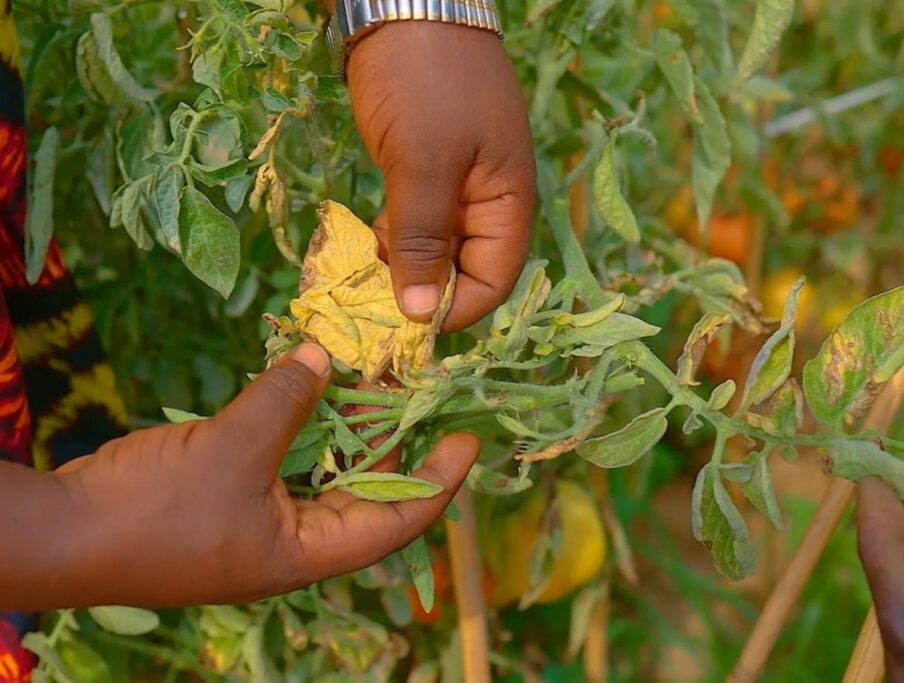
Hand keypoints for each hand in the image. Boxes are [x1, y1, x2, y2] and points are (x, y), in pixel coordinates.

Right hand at [1, 344, 478, 609]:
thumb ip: (286, 400)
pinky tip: (315, 379)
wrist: (63, 534)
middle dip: (395, 439)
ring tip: (377, 372)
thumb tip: (325, 356)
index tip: (469, 440)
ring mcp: (264, 518)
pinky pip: (287, 456)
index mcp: (308, 553)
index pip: (397, 520)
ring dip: (348, 423)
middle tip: (422, 387)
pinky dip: (303, 420)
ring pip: (326, 468)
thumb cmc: (154, 511)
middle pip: (367, 489)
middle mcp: (296, 540)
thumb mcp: (232, 449)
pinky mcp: (234, 494)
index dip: (438, 482)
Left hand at [347, 22, 535, 331]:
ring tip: (358, 273)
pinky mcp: (425, 177)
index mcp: (508, 204)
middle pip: (463, 275)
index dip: (452, 311)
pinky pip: (415, 227)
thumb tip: (418, 314)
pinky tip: (362, 243)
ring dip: (400, 269)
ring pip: (434, 255)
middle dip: (420, 293)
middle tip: (367, 302)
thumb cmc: (424, 80)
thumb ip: (422, 239)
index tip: (402, 327)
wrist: (403, 5)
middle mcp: (487, 206)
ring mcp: (456, 191)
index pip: (492, 284)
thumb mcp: (423, 161)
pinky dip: (391, 241)